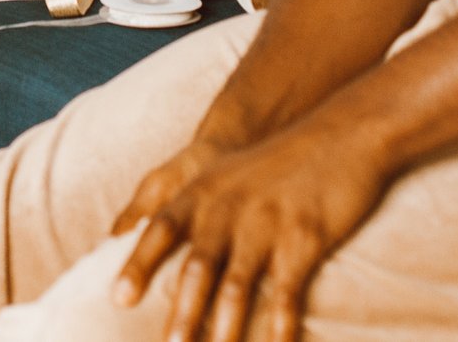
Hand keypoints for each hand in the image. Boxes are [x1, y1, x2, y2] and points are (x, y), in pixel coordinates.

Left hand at [109, 122, 393, 341]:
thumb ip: (169, 203)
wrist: (338, 135)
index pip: (161, 230)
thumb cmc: (269, 165)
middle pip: (198, 265)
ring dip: (224, 325)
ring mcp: (267, 223)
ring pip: (238, 283)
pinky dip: (280, 321)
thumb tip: (118, 234)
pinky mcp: (305, 236)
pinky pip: (288, 288)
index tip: (119, 299)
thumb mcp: (216, 175)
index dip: (139, 266)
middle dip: (182, 311)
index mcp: (202, 194)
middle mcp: (228, 209)